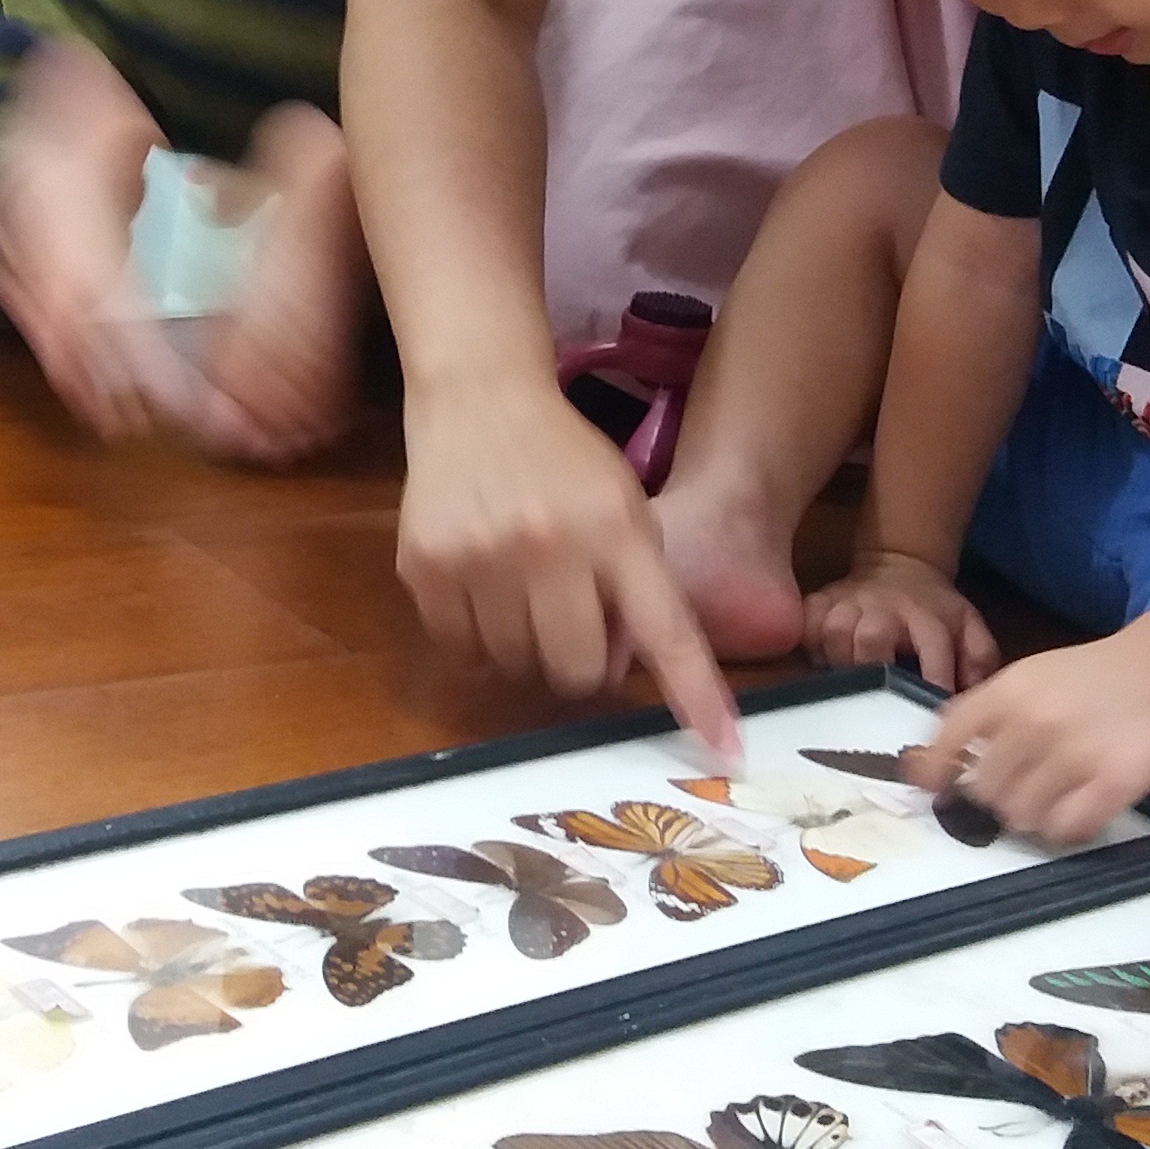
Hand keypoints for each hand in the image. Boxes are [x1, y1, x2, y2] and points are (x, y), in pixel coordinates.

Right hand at [396, 372, 739, 758]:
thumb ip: (635, 584)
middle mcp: (549, 547)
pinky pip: (460, 650)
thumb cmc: (564, 460)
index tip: (724, 748)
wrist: (478, 400)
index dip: (695, 694)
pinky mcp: (426, 569)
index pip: (666, 630)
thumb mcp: (623, 506)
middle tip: (572, 625)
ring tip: (522, 595)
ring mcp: (480, 559)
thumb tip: (622, 668)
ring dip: (524, 649)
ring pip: (514, 667)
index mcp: (616, 531)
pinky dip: (476, 639)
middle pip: (575, 671)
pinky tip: (482, 588)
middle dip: (579, 663)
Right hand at [805, 549, 1002, 690]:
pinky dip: (809, 646)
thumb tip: (972, 696)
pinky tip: (820, 662)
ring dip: (838, 663)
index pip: (933, 646)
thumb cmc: (934, 610)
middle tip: (875, 699)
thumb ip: (978, 659)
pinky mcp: (819, 601)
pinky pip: (806, 626)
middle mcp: (885, 606)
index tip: (933, 707)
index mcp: (926, 614)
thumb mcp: (968, 625)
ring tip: (846, 685)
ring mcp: (847, 601)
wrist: (899, 565)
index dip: (934, 678)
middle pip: (872, 639)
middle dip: (873, 670)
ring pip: (833, 633)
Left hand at [915, 635, 1149, 846]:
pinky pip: (1067, 829)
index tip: (930, 792)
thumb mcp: (1028, 676)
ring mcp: (1073, 755)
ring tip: (1049, 801)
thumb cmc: (1090, 677)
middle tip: (1017, 793)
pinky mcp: (1112, 783)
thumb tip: (930, 763)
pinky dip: (1063, 830)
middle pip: (984, 791)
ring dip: (1029, 817)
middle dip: (994, 799)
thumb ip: (985, 713)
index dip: (932, 771)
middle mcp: (1034, 723)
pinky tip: (1074, 813)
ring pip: (1021, 816)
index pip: (949, 738)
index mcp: (1008, 692)